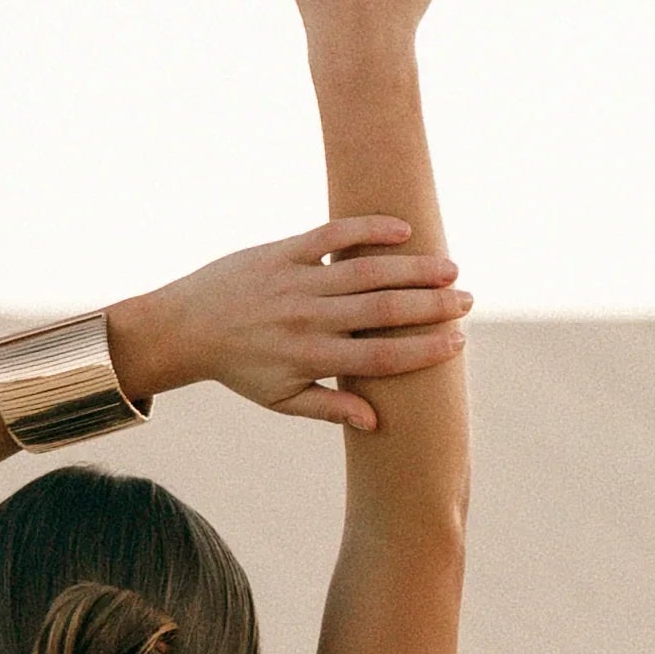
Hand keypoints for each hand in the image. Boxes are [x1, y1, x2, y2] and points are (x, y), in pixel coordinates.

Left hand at [109, 219, 470, 430]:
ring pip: (367, 271)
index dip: (423, 352)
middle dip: (432, 307)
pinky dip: (369, 229)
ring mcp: (296, 281)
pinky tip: (404, 229)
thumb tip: (377, 424)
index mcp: (311, 359)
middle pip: (384, 313)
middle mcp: (309, 319)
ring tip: (450, 269)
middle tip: (468, 301)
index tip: (457, 343)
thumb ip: (329, 409)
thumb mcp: (282, 398)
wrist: (187, 326)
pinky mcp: (283, 250)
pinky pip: (332, 235)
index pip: (381, 358)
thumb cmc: (241, 368)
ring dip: (413, 268)